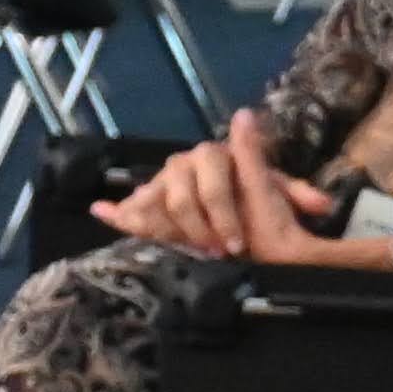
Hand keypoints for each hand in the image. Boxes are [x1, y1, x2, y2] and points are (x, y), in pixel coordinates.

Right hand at [87, 111, 344, 260]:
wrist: (256, 223)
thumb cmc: (268, 204)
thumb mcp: (280, 194)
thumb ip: (290, 186)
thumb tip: (266, 138)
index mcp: (214, 156)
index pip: (211, 183)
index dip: (222, 214)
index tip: (236, 243)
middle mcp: (184, 164)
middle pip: (181, 198)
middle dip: (201, 229)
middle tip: (220, 252)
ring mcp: (165, 182)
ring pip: (156, 206)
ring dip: (172, 233)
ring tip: (192, 252)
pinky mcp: (153, 203)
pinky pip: (135, 210)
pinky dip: (121, 213)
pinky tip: (102, 211)